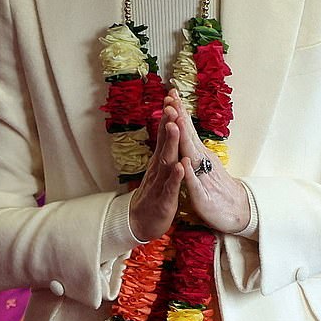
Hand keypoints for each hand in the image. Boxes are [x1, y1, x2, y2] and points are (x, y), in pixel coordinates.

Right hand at [128, 104, 184, 241]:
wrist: (142, 223)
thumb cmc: (155, 196)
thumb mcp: (161, 170)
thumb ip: (165, 151)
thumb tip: (167, 130)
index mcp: (161, 161)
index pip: (165, 136)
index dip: (169, 117)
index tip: (172, 98)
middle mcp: (159, 169)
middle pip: (165, 143)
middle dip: (169, 124)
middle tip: (172, 105)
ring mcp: (161, 184)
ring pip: (166, 161)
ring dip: (170, 144)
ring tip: (174, 127)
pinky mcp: (165, 200)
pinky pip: (170, 187)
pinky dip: (175, 177)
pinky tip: (179, 167)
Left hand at [164, 90, 249, 233]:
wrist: (238, 213)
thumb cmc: (218, 191)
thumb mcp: (203, 168)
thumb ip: (194, 153)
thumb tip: (186, 135)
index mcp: (199, 156)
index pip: (186, 131)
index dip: (178, 114)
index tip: (170, 95)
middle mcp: (202, 162)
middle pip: (189, 136)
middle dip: (179, 116)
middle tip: (172, 96)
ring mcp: (203, 177)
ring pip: (192, 154)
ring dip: (183, 138)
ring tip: (175, 120)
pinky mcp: (203, 196)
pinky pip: (194, 183)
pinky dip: (189, 172)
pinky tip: (185, 161)